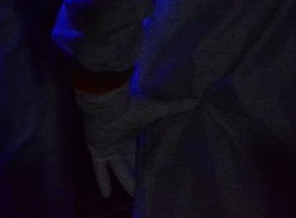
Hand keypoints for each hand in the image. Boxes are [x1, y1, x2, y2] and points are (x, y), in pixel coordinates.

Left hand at [73, 84, 196, 199]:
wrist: (107, 103)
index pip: (143, 147)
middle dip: (137, 172)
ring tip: (134, 194)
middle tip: (146, 186)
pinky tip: (106, 195)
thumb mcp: (158, 108)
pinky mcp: (98, 151)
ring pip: (118, 168)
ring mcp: (109, 146)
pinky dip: (102, 180)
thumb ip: (176, 106)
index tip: (158, 167)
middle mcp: (122, 139)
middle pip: (131, 160)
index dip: (148, 156)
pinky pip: (100, 169)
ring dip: (124, 180)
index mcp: (135, 129)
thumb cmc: (133, 106)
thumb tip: (196, 100)